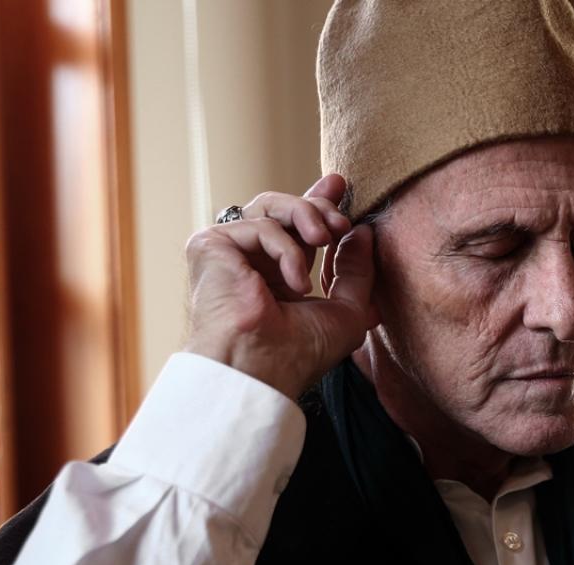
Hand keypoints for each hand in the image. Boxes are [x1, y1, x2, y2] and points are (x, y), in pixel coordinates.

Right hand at [183, 174, 379, 398]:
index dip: (317, 203)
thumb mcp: (346, 310)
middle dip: (318, 206)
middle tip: (342, 221)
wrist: (260, 369)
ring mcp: (227, 252)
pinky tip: (295, 283)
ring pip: (269, 205)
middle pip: (282, 208)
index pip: (295, 228)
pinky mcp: (209, 245)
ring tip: (326, 237)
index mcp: (274, 276)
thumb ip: (356, 271)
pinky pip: (259, 225)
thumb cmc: (298, 353)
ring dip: (307, 216)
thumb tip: (364, 233)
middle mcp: (247, 261)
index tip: (338, 187)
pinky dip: (286, 250)